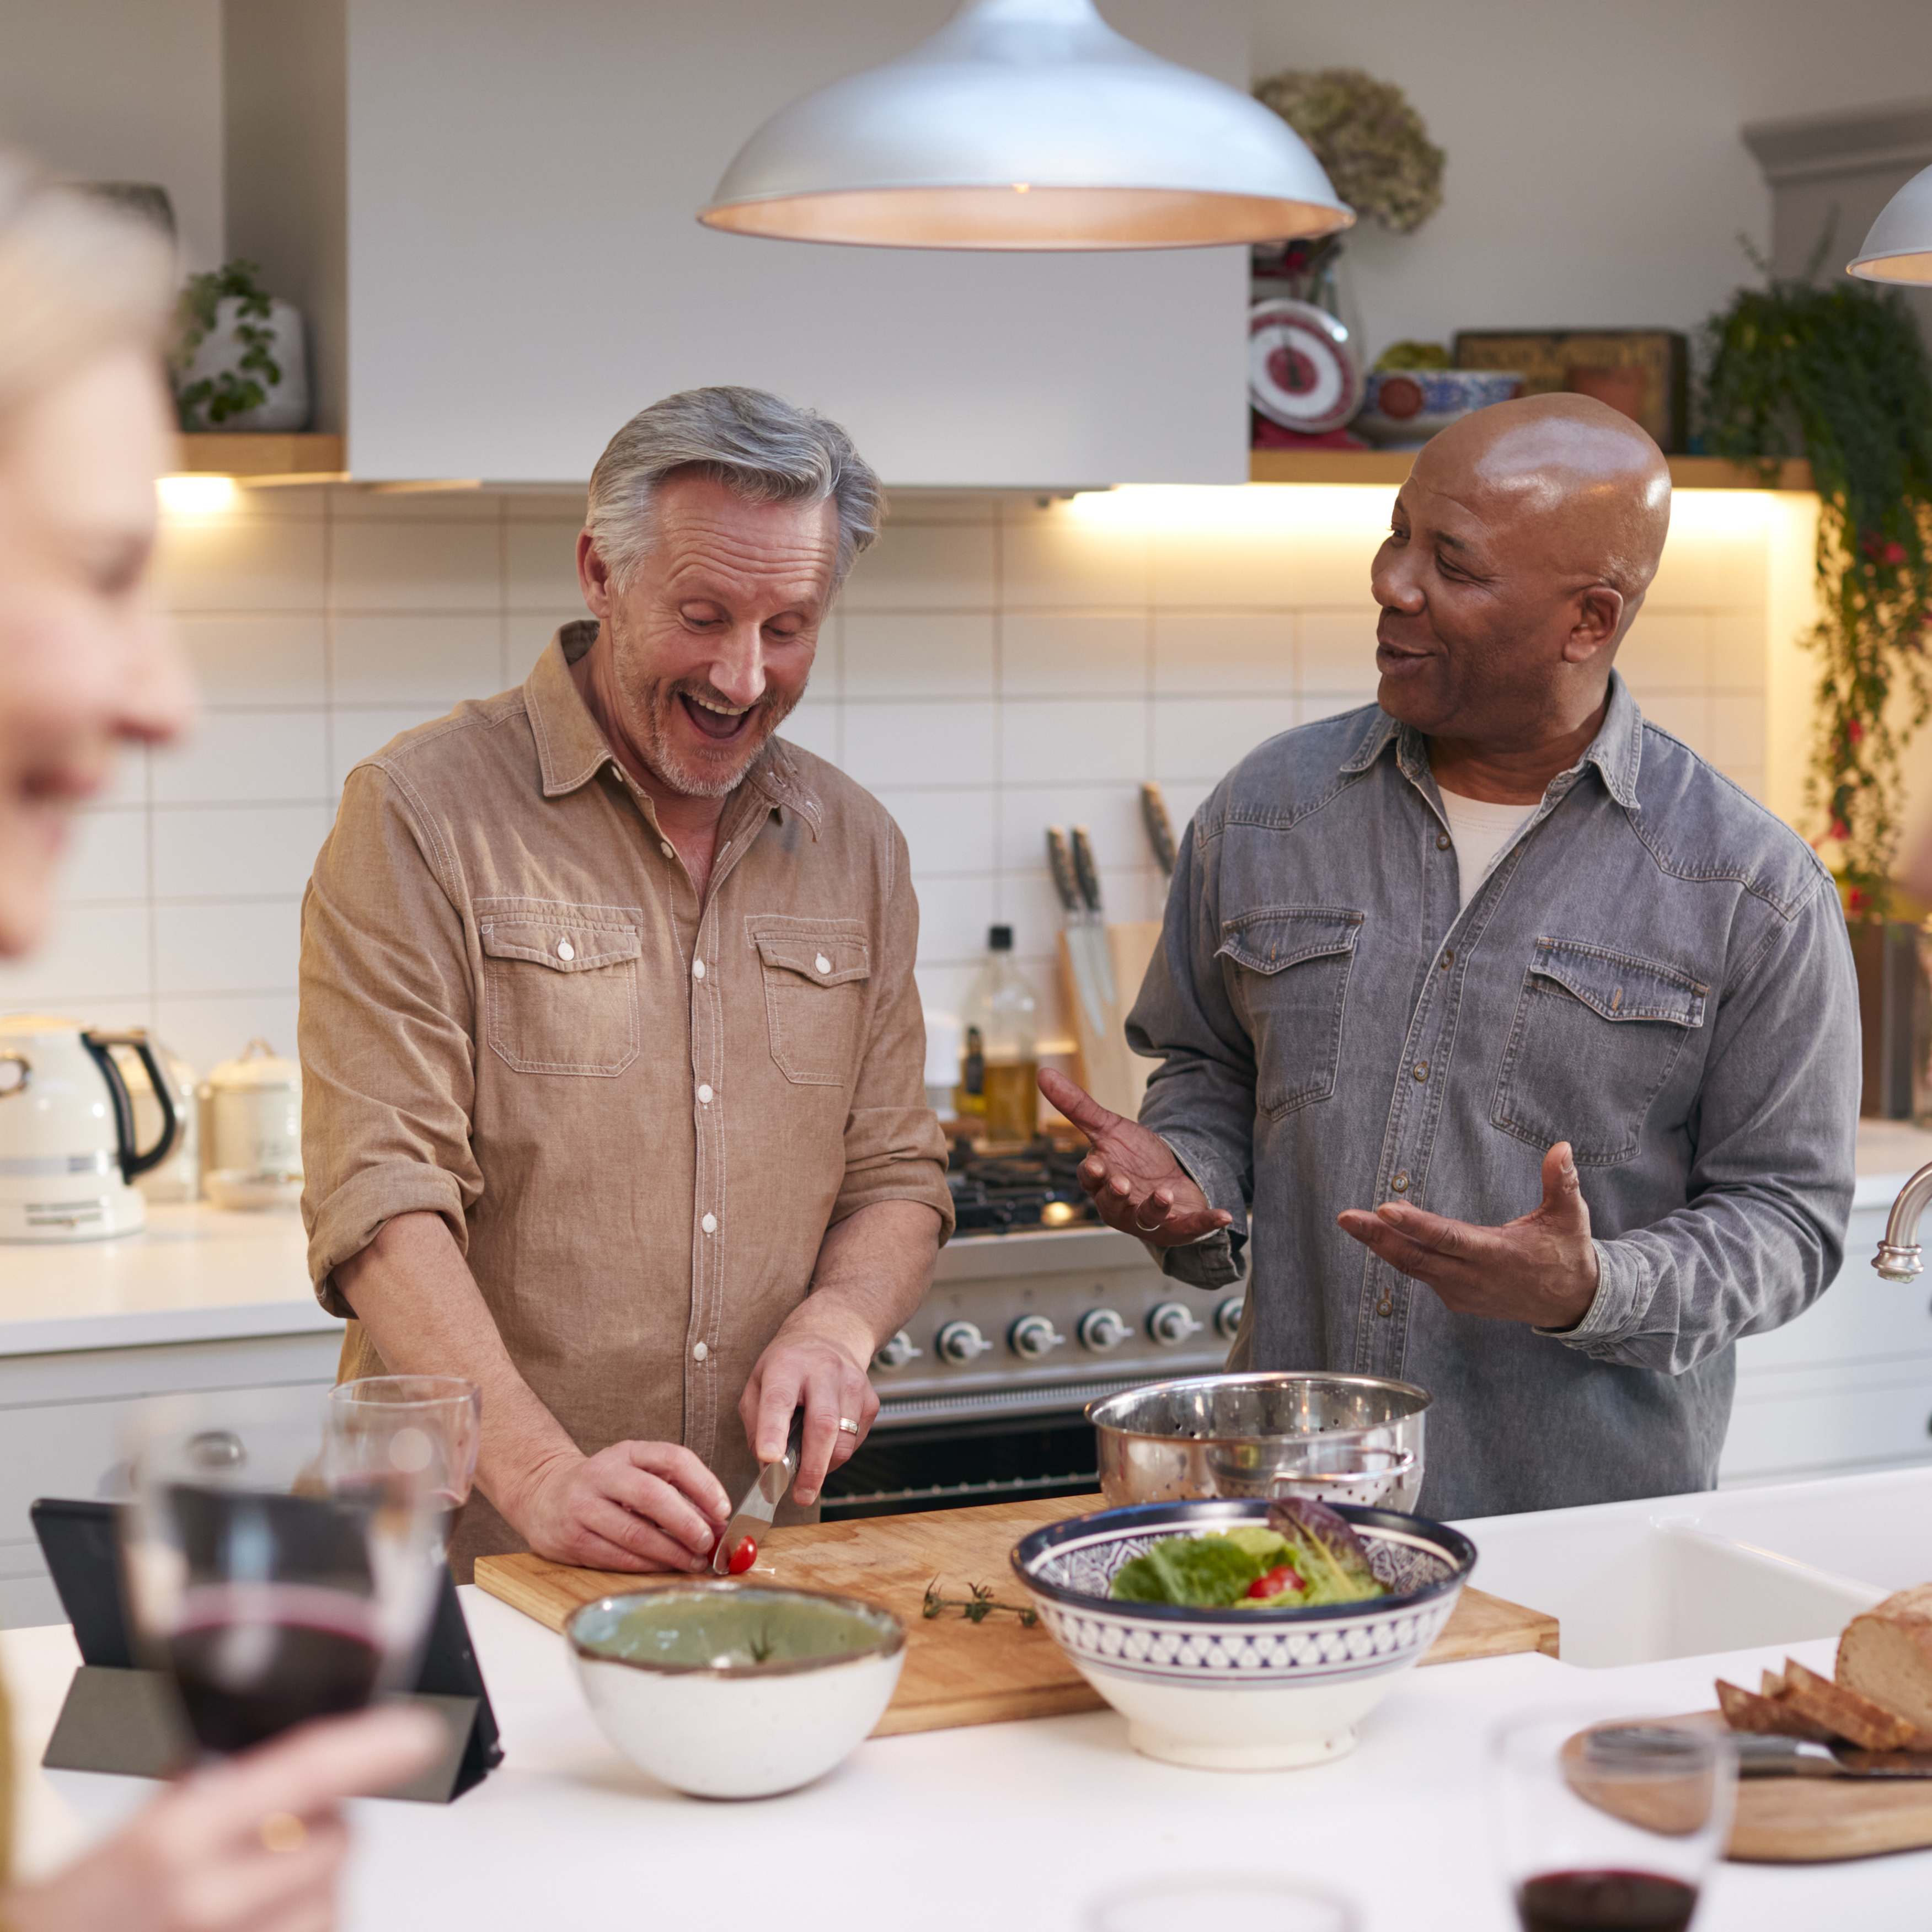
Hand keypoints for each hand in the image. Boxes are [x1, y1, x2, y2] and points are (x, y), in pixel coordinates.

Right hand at [0, 1705, 439, 1931]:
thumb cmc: (89, 1909)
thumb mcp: (145, 1825)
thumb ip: (218, 1781)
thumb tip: (298, 1743)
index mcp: (176, 1837)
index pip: (302, 1773)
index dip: (370, 1748)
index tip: (421, 1733)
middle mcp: (206, 1899)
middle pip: (335, 1841)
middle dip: (322, 1828)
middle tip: (271, 1833)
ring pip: (332, 1902)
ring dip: (313, 1889)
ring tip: (255, 1889)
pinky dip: (300, 1925)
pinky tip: (262, 1920)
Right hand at [509, 1439, 730, 1571]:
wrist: (543, 1494)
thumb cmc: (606, 1486)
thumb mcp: (637, 1472)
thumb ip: (677, 1490)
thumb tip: (717, 1521)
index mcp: (628, 1452)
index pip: (673, 1458)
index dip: (703, 1484)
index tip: (723, 1510)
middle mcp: (603, 1474)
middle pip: (652, 1496)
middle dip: (686, 1523)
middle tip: (708, 1542)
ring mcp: (583, 1506)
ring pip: (634, 1532)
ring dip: (670, 1552)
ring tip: (694, 1561)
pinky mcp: (572, 1538)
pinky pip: (616, 1556)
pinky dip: (646, 1565)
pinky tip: (664, 1567)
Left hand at [740, 1300, 877, 1507]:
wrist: (830, 1334)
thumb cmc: (788, 1365)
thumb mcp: (757, 1383)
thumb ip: (756, 1425)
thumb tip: (768, 1467)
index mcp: (786, 1364)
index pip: (779, 1400)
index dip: (773, 1432)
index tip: (769, 1460)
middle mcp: (823, 1370)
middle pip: (823, 1425)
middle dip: (812, 1467)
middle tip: (800, 1495)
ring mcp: (852, 1383)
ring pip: (844, 1439)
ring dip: (825, 1465)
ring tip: (809, 1469)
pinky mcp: (870, 1398)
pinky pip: (857, 1440)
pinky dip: (839, 1454)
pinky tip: (827, 1444)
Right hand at [1039, 1067, 1233, 1246]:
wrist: (1168, 1181)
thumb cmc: (1132, 1159)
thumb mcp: (1108, 1128)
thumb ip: (1077, 1106)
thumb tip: (1042, 1072)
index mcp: (1101, 1180)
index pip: (1090, 1178)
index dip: (1091, 1174)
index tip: (1094, 1166)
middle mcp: (1121, 1204)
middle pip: (1113, 1202)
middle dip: (1117, 1194)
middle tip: (1122, 1184)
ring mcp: (1148, 1219)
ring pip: (1146, 1219)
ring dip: (1154, 1209)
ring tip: (1164, 1195)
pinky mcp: (1178, 1227)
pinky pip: (1191, 1228)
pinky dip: (1206, 1223)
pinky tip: (1224, 1215)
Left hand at [1336, 1142, 1599, 1329]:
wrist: (1572, 1302)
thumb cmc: (1567, 1252)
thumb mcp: (1570, 1217)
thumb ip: (1562, 1182)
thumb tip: (1562, 1147)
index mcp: (1498, 1255)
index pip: (1449, 1239)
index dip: (1416, 1225)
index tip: (1385, 1209)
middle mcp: (1474, 1278)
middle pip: (1417, 1257)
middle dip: (1378, 1237)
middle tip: (1346, 1218)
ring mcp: (1463, 1292)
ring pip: (1414, 1268)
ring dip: (1383, 1245)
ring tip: (1353, 1223)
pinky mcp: (1458, 1299)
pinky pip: (1422, 1275)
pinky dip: (1400, 1257)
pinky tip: (1381, 1238)